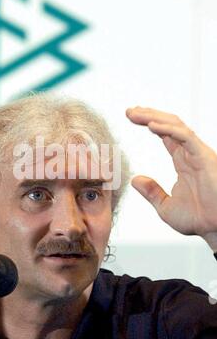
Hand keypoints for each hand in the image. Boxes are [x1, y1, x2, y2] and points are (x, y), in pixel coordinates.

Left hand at [126, 106, 216, 250]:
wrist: (216, 228)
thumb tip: (135, 180)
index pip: (165, 135)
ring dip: (154, 117)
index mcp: (183, 161)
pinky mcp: (204, 157)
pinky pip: (186, 137)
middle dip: (149, 115)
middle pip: (169, 125)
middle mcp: (190, 154)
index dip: (149, 123)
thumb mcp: (166, 207)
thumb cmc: (198, 219)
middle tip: (129, 111)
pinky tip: (151, 126)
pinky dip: (168, 129)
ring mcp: (198, 153)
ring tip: (135, 113)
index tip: (131, 117)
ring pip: (176, 126)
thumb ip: (152, 192)